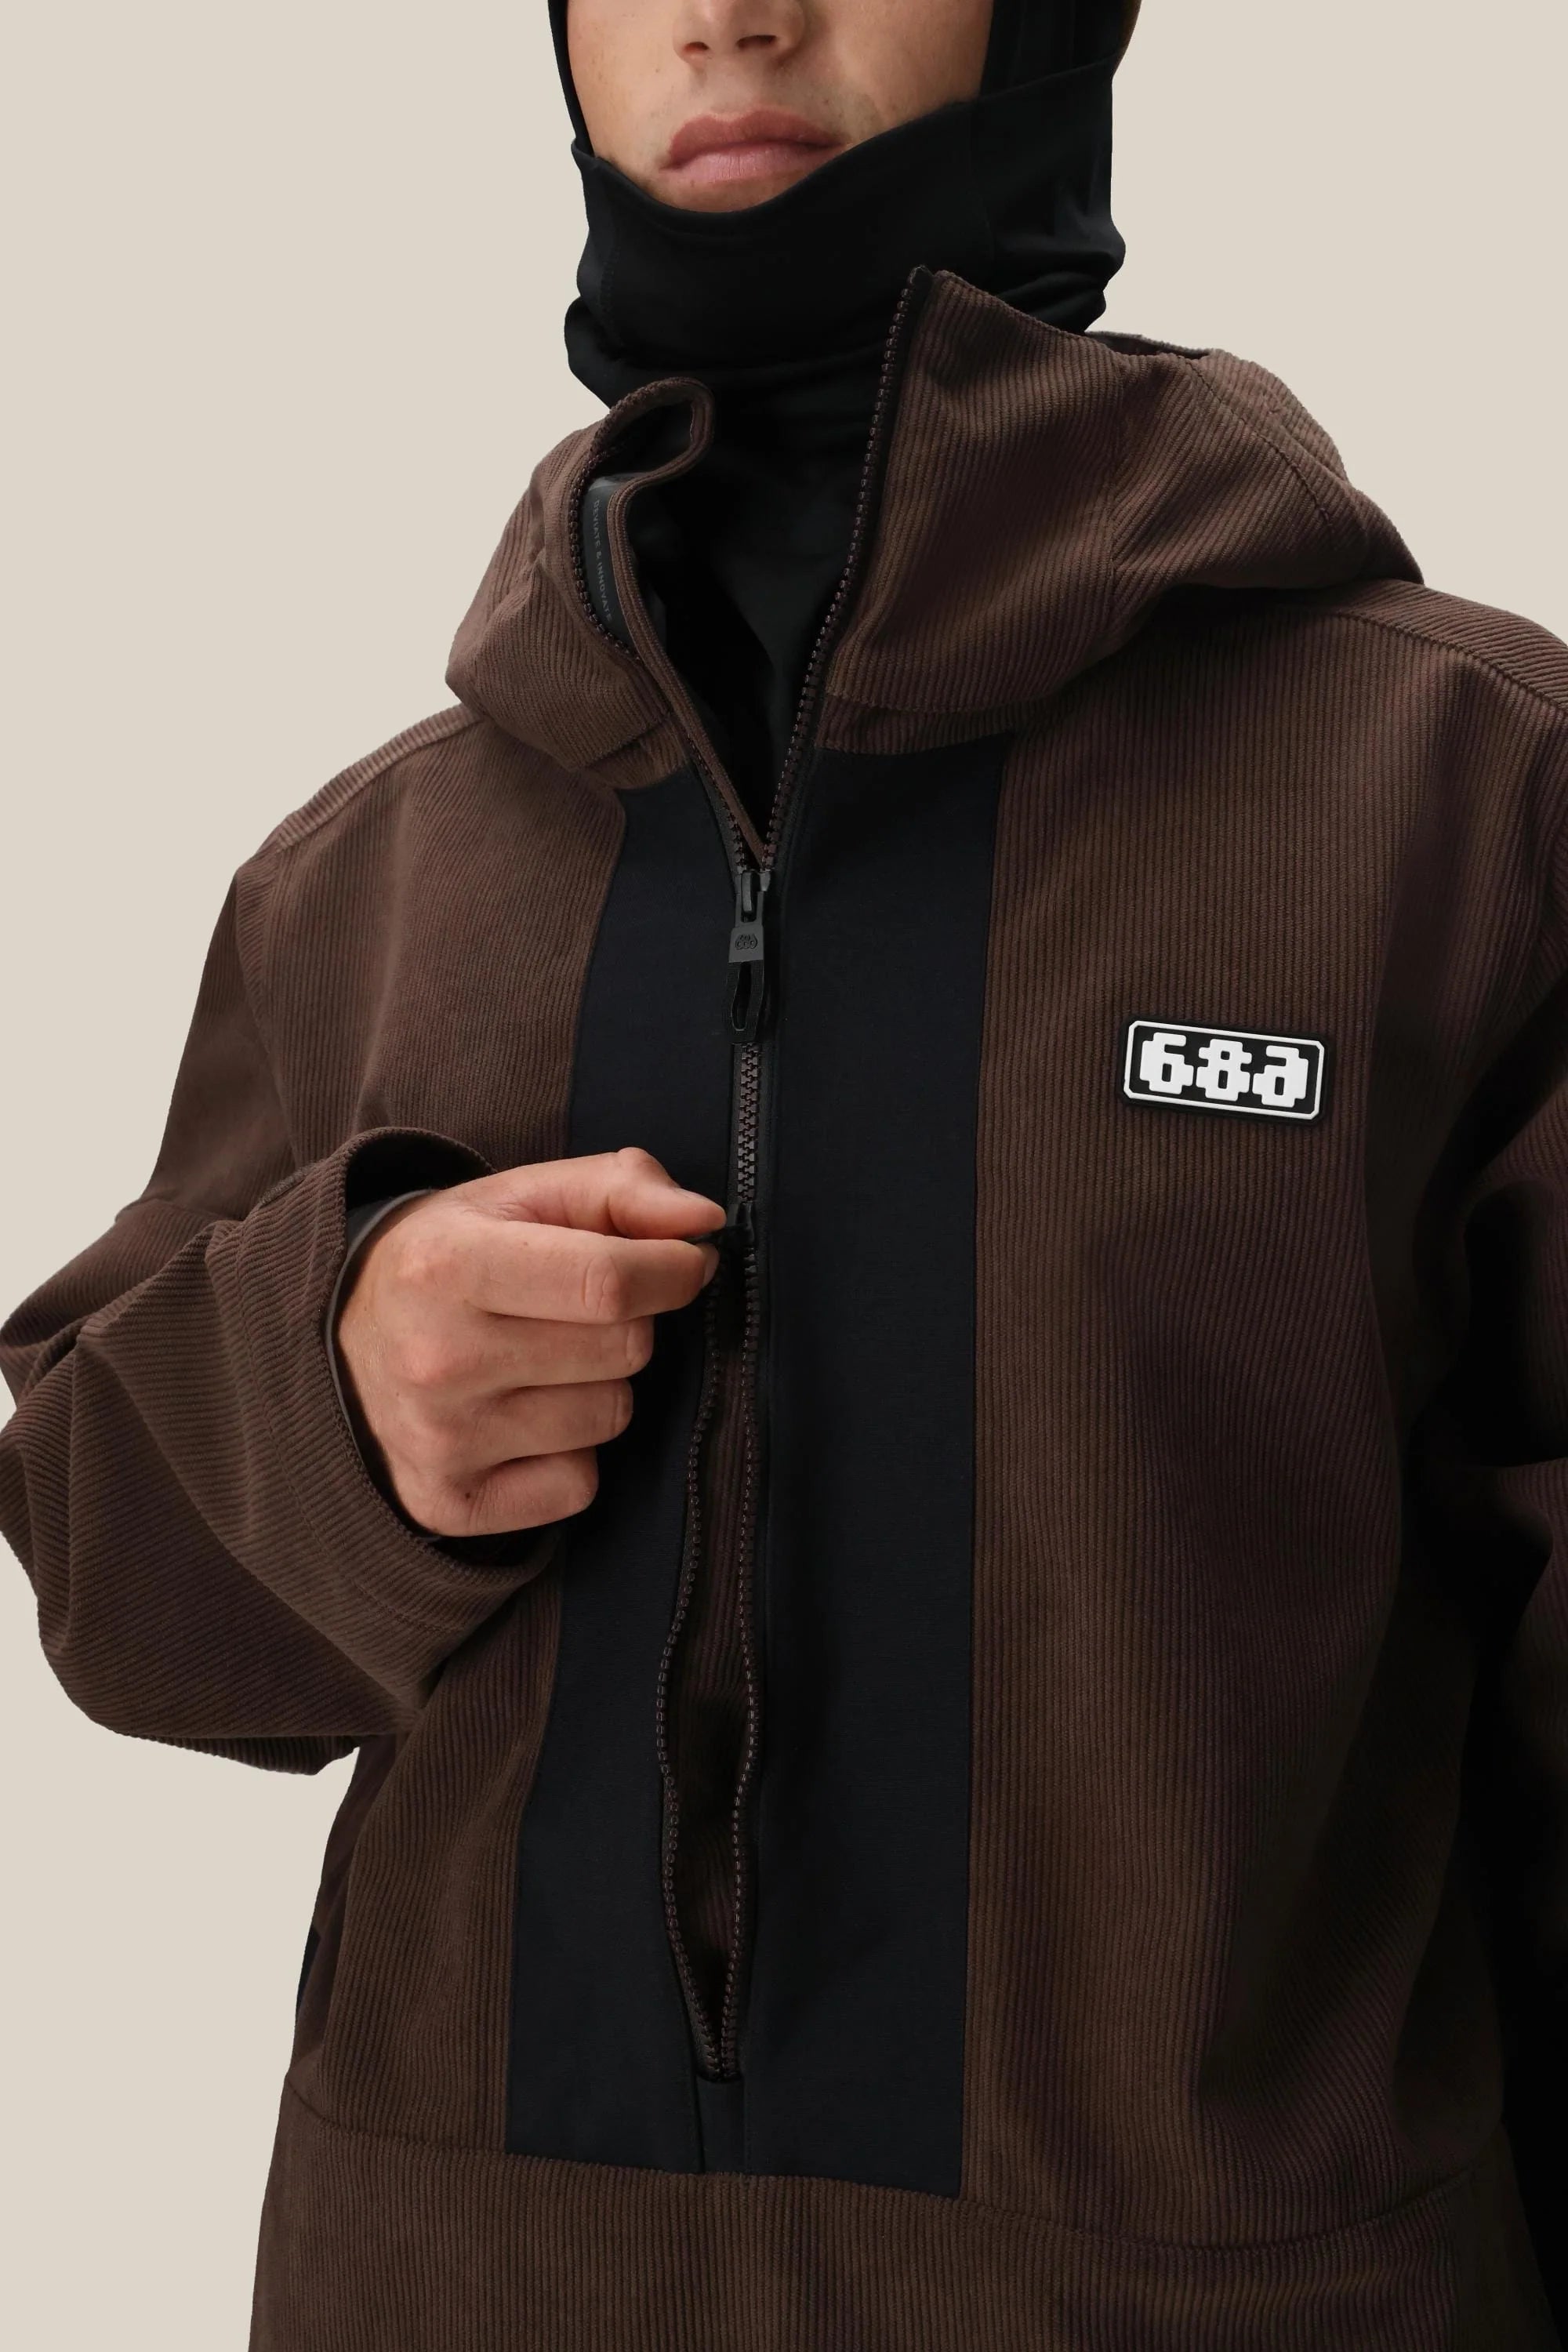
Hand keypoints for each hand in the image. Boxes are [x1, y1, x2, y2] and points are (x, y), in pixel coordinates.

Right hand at [335, 1148, 723, 1537]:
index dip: (672, 1269)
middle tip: (579, 1312)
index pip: (609, 1282)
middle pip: (624, 1351)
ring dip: (599, 1387)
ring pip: (610, 1417)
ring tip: (541, 1364)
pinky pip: (578, 1485)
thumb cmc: (451, 1257)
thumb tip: (702, 1219)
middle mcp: (439, 1360)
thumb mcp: (520, 1197)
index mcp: (449, 1266)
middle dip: (629, 1323)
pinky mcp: (450, 1503)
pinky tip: (522, 1421)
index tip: (682, 1263)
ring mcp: (442, 1441)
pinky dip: (569, 1455)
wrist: (340, 1343)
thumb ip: (620, 1189)